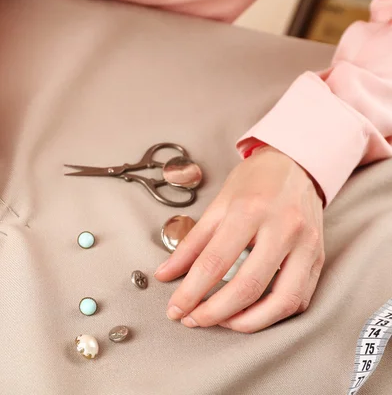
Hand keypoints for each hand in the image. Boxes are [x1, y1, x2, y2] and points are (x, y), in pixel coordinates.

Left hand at [155, 146, 324, 332]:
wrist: (296, 164)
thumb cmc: (253, 183)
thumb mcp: (217, 205)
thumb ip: (191, 243)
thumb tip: (164, 275)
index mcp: (249, 210)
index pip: (215, 262)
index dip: (191, 293)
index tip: (175, 309)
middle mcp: (283, 228)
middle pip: (248, 287)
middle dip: (215, 313)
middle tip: (193, 320)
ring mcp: (307, 244)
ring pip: (282, 301)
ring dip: (247, 322)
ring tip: (222, 322)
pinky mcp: (320, 257)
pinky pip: (299, 299)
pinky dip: (273, 314)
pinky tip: (251, 314)